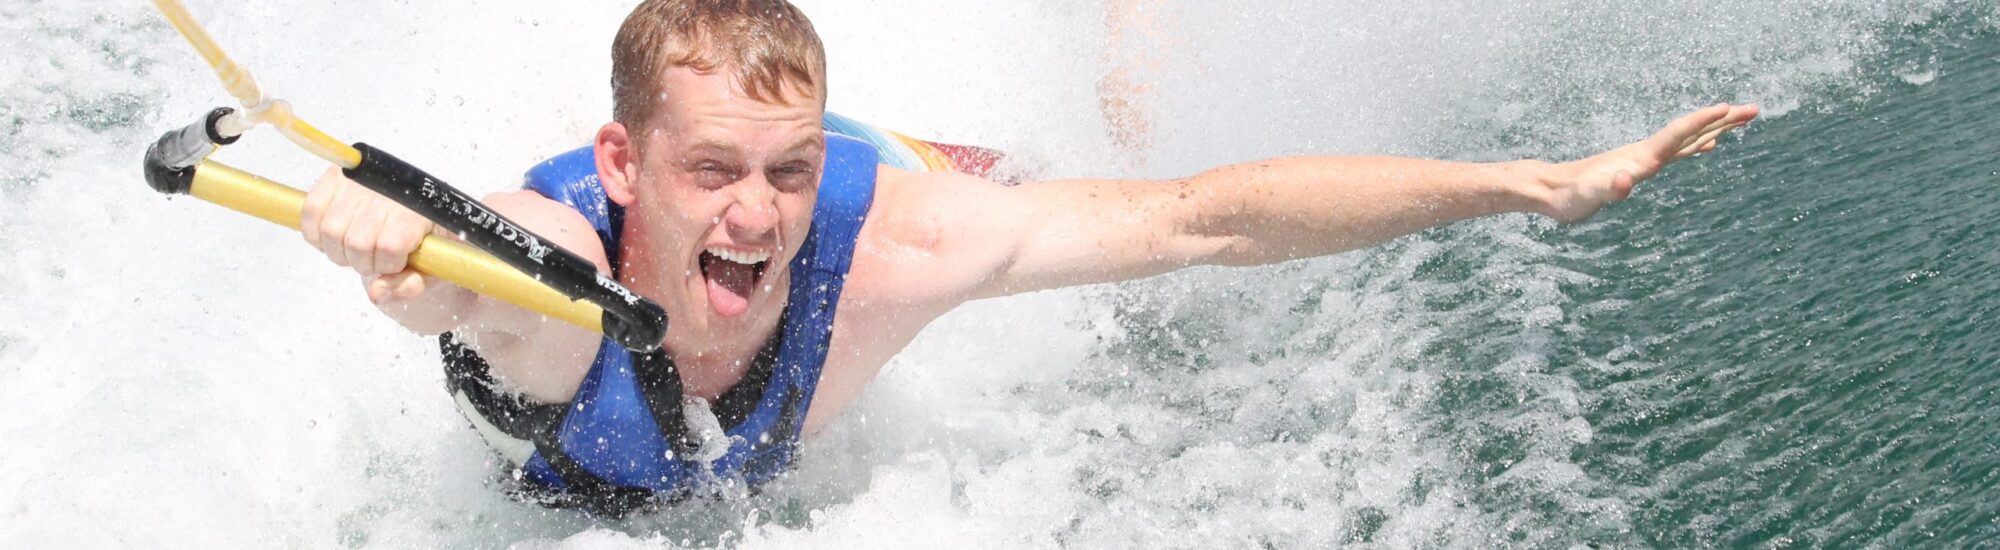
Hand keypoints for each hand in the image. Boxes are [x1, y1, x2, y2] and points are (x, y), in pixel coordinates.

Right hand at [300, 166, 438, 303]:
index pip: (389, 247)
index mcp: (417, 210)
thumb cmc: (427, 235)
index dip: (387, 264)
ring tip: (355, 248)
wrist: (422, 201)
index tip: (395, 262)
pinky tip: (334, 238)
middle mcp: (386, 190)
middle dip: (363, 262)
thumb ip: (411, 284)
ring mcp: (359, 180)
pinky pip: (311, 211)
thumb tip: (376, 293)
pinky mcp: (336, 175)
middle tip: (373, 258)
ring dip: (339, 250)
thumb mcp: (433, 263)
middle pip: (356, 243)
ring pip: (330, 230)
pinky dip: (316, 233)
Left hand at [1537, 103, 1759, 222]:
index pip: (1677, 134)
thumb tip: (1625, 180)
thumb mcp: (1589, 197)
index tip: (1729, 107)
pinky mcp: (1639, 167)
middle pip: (1690, 131)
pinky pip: (1677, 152)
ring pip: (1687, 139)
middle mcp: (1646, 153)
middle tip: (1756, 109)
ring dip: (1715, 128)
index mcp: (1641, 158)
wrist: (1550, 190)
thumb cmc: (1570, 197)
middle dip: (1722, 120)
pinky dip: (1697, 145)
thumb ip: (1609, 190)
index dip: (1703, 122)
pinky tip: (1708, 145)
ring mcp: (1644, 158)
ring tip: (1741, 118)